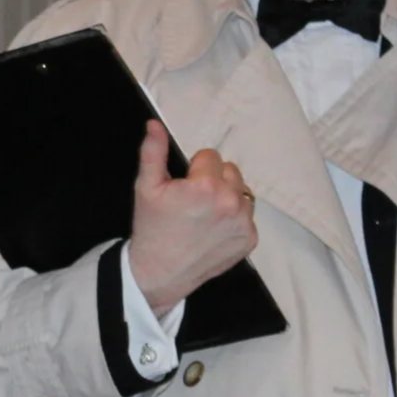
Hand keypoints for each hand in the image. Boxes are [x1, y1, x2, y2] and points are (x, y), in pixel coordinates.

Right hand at [127, 120, 256, 317]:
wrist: (159, 273)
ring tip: (205, 215)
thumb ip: (153, 152)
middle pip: (230, 170)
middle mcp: (231, 202)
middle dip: (213, 180)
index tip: (183, 188)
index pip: (210, 155)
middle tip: (194, 201)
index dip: (194, 170)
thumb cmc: (152, 228)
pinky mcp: (250, 239)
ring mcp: (243, 222)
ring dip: (227, 197)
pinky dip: (234, 219)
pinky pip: (247, 215)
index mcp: (207, 186)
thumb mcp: (146, 187)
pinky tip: (215, 230)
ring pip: (241, 191)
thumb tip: (155, 124)